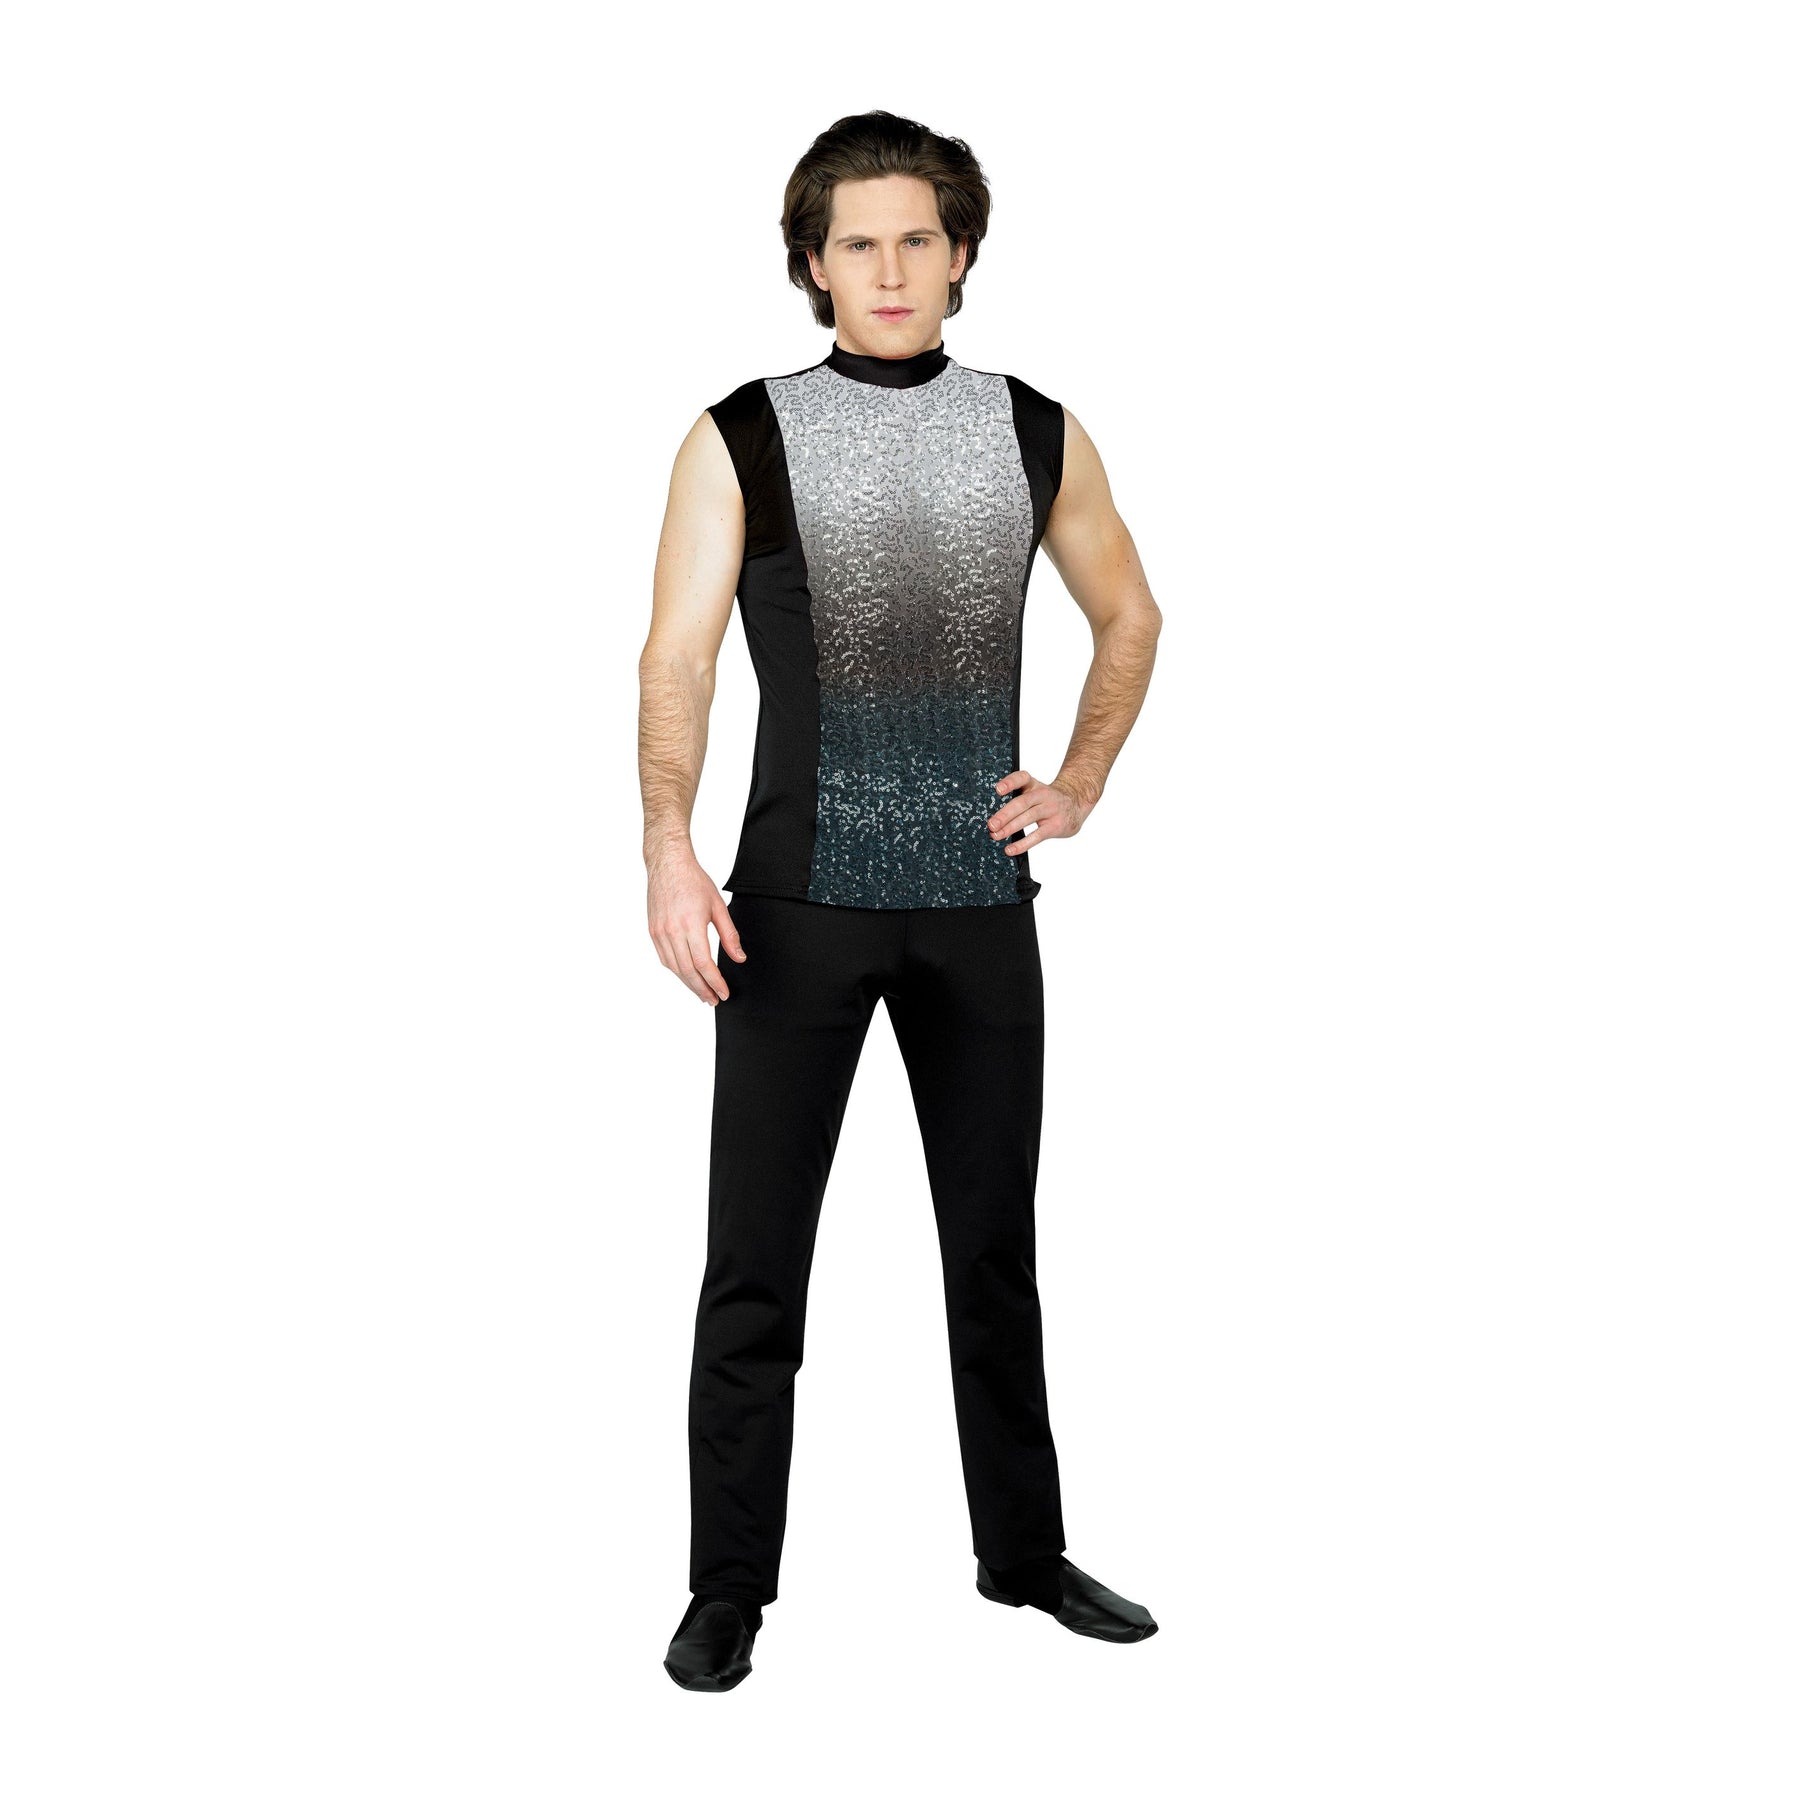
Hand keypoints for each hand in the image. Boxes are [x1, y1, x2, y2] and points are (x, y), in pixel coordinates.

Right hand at [646, 845, 743, 1006]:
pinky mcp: (653, 931)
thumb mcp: (718, 906)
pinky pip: (665, 958)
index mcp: (691, 924)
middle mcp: (672, 931)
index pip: (703, 963)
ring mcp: (660, 932)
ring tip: (703, 993)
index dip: (714, 982)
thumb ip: (729, 935)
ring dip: (689, 984)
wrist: (668, 865)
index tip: (724, 992)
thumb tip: (739, 957)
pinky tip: (687, 976)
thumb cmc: (693, 881)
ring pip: (674, 968)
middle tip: (714, 999)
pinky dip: (677, 971)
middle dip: (702, 989)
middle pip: (688, 971)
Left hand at [986, 770, 1094, 853]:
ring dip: (1010, 828)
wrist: (1076, 804)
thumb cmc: (1047, 800)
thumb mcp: (1035, 792)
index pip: (1022, 778)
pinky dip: (1022, 844)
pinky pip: (1037, 836)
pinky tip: (1010, 849)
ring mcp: (1050, 810)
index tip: (998, 790)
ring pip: (1028, 818)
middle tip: (991, 824)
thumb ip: (1017, 800)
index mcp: (1034, 785)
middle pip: (1022, 803)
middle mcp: (1042, 795)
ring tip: (996, 836)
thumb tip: (995, 820)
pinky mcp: (1055, 826)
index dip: (1010, 782)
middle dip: (1005, 814)